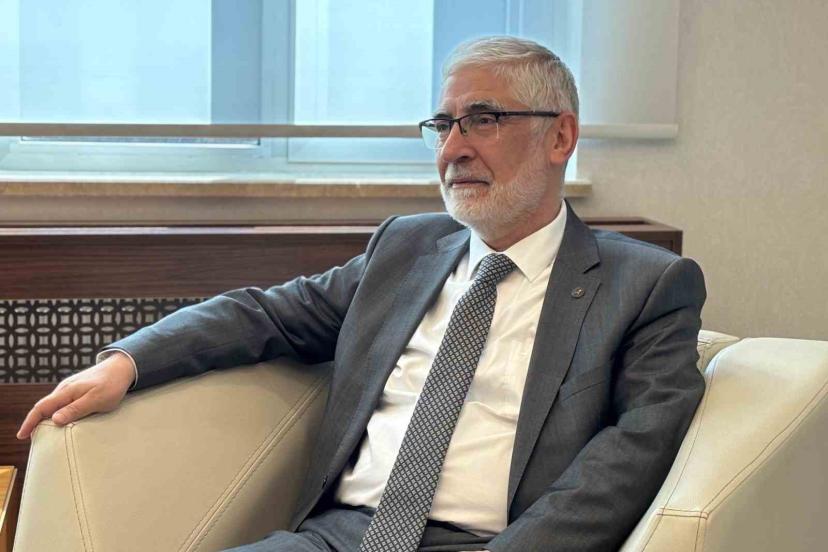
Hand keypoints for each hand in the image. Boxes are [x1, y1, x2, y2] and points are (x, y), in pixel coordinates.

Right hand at [16, 351, 135, 439]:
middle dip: (35, 422)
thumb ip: (76, 409)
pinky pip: (62, 402)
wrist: (123, 367)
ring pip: (53, 405)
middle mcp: (65, 389)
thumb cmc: (112, 384)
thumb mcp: (96, 400)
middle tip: (31, 438)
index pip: (41, 408)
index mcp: (67, 392)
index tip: (22, 435)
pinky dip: (56, 412)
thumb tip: (55, 420)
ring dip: (46, 417)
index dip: (30, 422)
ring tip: (43, 432)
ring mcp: (71, 388)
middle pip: (44, 407)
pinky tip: (60, 419)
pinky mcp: (78, 389)